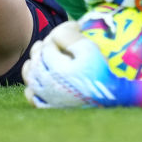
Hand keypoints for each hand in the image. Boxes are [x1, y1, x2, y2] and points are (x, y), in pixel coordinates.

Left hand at [21, 22, 141, 107]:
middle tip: (53, 43)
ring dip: (33, 64)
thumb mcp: (89, 49)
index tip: (71, 31)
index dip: (58, 35)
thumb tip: (55, 32)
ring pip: (30, 76)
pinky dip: (32, 86)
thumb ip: (70, 36)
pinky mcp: (50, 109)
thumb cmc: (101, 73)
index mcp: (57, 70)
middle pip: (37, 59)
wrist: (112, 100)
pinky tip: (41, 80)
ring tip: (43, 58)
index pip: (48, 45)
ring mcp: (47, 98)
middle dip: (43, 47)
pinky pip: (32, 96)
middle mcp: (48, 85)